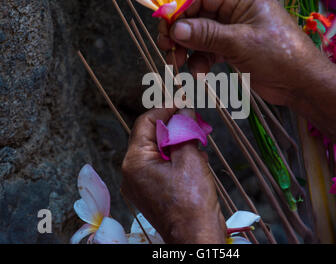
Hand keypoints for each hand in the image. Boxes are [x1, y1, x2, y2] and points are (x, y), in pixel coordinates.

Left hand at [121, 108, 226, 243]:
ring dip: (178, 142)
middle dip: (174, 127)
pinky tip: (195, 158)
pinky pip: (162, 165)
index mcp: (135, 162)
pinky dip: (177, 157)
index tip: (183, 104)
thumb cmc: (192, 201)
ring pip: (158, 151)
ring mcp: (141, 184)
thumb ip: (184, 130)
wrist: (196, 236)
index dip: (165, 109)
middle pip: (151, 136)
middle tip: (195, 121)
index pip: (146, 122)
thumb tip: (185, 111)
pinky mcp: (152, 191)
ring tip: (198, 141)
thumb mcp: (190, 158)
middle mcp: (132, 172)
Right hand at [157, 0, 329, 105]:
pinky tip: (198, 73)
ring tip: (177, 63)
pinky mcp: (232, 48)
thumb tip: (175, 28)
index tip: (163, 26)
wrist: (300, 84)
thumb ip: (206, 34)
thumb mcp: (240, 42)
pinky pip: (208, 50)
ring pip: (199, 35)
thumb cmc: (279, 56)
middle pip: (197, 15)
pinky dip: (200, 61)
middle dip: (180, 32)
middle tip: (166, 46)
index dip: (179, 9)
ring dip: (187, 49)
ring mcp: (233, 30)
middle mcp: (236, 10)